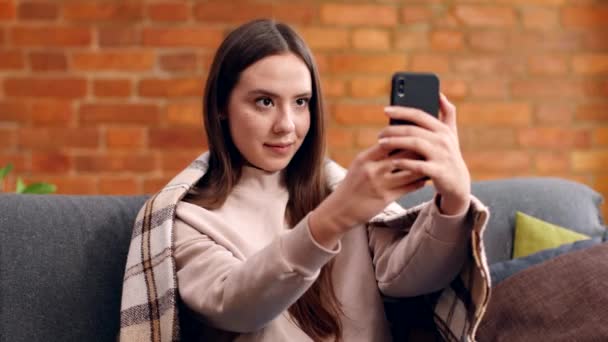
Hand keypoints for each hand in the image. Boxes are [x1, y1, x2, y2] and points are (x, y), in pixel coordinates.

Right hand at [308, 142, 427, 246]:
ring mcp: (379, 184)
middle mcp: (372, 170)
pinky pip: (408, 188)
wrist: (340, 209)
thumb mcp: (359, 166)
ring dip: (422, 166)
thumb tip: (397, 142)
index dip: (404, 137)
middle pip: (402, 154)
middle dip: (418, 150)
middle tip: (431, 146)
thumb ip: (376, 155)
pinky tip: (424, 179)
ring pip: (408, 171)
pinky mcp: (385, 198)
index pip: (388, 141)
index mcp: (364, 158)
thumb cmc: (352, 185)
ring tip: (431, 162)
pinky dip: (418, 182)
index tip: (417, 134)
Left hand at [378, 93, 470, 215]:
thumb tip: (439, 94)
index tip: (385, 110)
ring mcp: (442, 156)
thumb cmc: (448, 155)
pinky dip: (404, 163)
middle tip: (379, 133)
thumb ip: (448, 113)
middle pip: (414, 130)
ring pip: (415, 144)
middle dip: (394, 130)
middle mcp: (443, 140)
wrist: (458, 183)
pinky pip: (417, 165)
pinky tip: (392, 161)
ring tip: (381, 144)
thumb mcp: (451, 133)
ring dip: (395, 143)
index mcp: (443, 129)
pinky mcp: (439, 171)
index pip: (420, 115)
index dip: (402, 111)